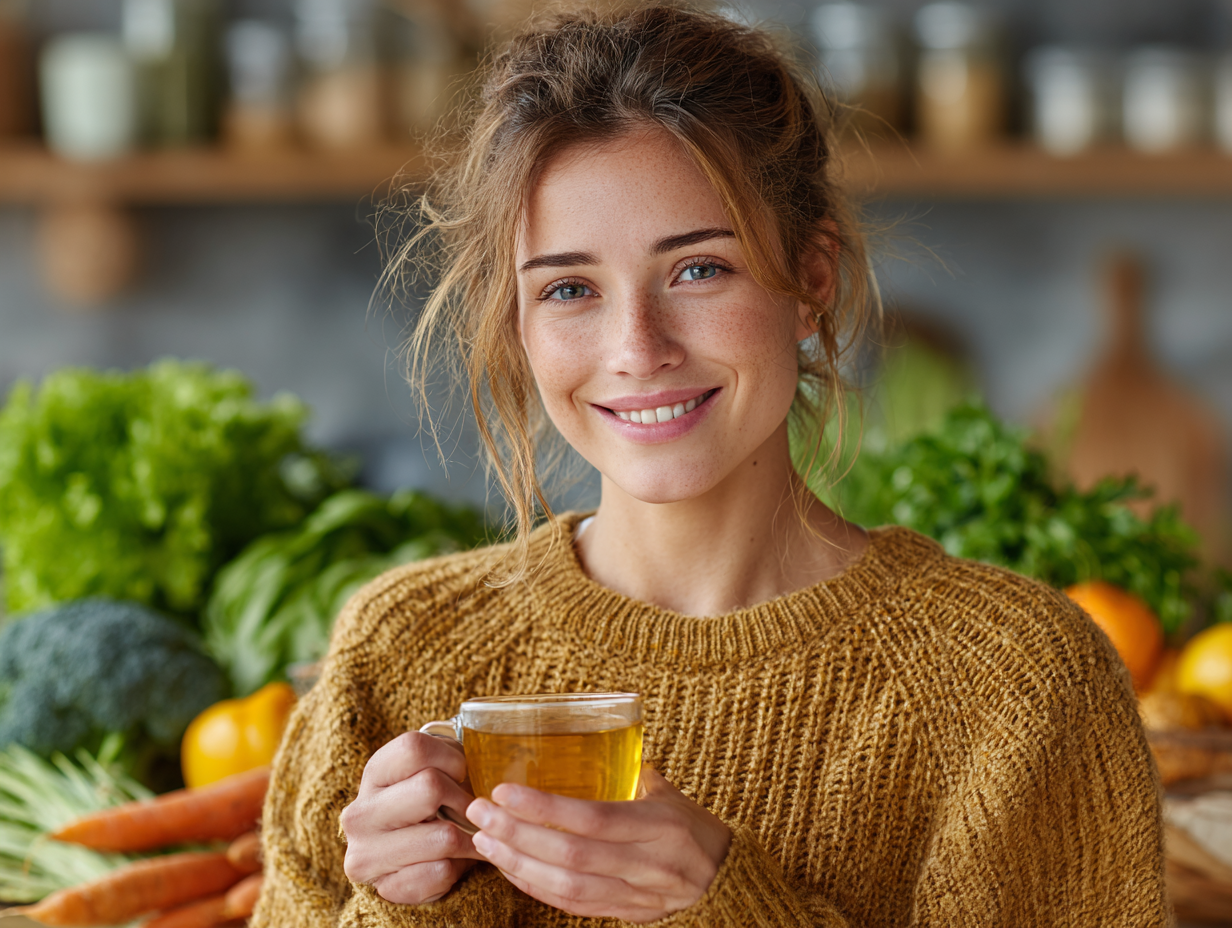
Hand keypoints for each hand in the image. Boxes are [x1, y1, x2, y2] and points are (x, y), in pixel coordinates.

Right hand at [340, 732, 483, 903]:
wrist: (395, 861)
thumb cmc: (423, 808)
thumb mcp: (428, 774)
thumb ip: (449, 763)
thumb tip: (488, 766)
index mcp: (374, 774)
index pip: (414, 748)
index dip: (451, 758)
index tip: (461, 773)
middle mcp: (360, 813)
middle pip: (431, 787)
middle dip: (464, 800)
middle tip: (472, 810)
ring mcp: (366, 853)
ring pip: (444, 836)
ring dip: (469, 839)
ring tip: (470, 837)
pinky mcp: (383, 888)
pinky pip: (442, 872)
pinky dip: (458, 868)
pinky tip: (453, 862)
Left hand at [465, 768, 731, 922]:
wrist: (727, 882)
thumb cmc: (694, 828)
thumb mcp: (670, 793)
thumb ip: (630, 771)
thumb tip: (591, 737)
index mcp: (660, 824)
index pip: (594, 817)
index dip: (545, 809)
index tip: (504, 791)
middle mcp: (648, 863)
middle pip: (571, 856)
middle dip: (518, 835)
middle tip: (480, 814)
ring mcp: (636, 895)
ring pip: (566, 887)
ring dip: (518, 864)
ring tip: (484, 842)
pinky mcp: (625, 915)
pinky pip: (572, 906)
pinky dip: (535, 888)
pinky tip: (510, 868)